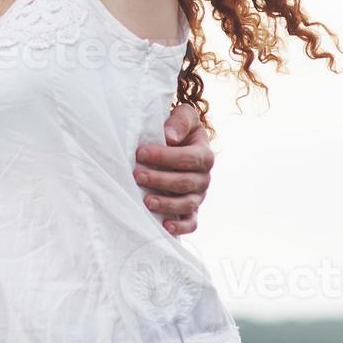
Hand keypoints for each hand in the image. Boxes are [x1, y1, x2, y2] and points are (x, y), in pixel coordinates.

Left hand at [135, 104, 214, 235]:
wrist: (178, 143)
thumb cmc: (178, 129)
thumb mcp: (184, 116)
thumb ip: (180, 121)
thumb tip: (170, 136)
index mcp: (205, 155)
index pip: (188, 158)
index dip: (164, 157)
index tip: (141, 153)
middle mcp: (204, 177)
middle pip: (186, 183)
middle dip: (160, 180)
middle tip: (138, 175)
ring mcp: (198, 195)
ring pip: (187, 204)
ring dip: (166, 204)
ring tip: (146, 201)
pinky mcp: (191, 210)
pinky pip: (191, 223)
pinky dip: (181, 227)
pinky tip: (165, 226)